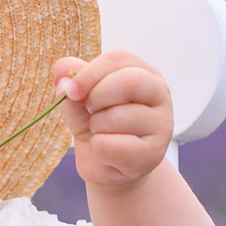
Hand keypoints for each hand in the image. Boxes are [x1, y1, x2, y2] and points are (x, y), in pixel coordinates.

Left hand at [52, 51, 172, 192]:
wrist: (108, 165)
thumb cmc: (99, 126)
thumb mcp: (80, 100)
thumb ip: (72, 81)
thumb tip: (64, 78)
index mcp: (143, 72)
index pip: (118, 59)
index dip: (89, 73)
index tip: (71, 90)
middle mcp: (159, 94)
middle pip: (129, 82)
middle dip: (97, 97)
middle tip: (90, 111)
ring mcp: (162, 124)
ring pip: (119, 116)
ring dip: (97, 127)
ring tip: (101, 132)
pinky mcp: (154, 153)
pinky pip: (114, 146)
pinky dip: (99, 149)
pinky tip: (106, 151)